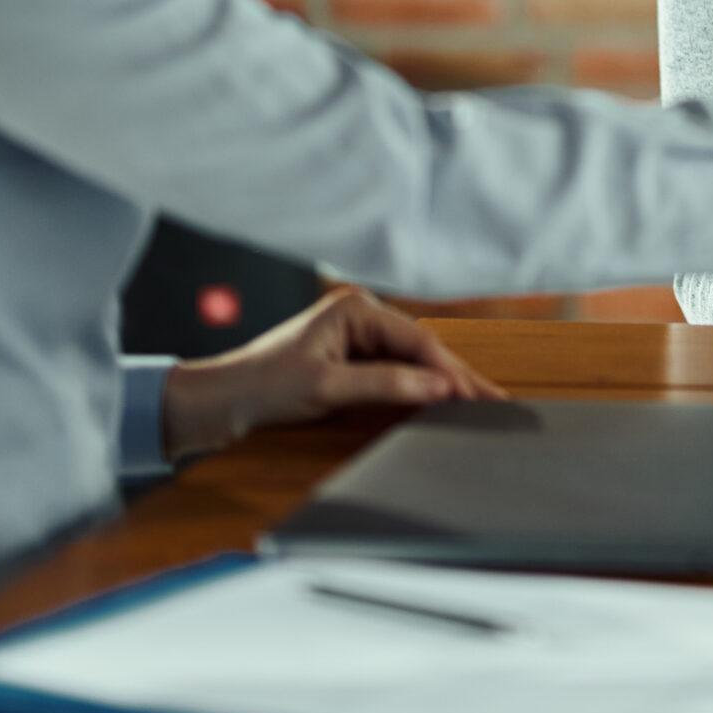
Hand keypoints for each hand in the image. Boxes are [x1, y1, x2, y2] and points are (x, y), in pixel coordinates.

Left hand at [160, 285, 503, 459]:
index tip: (476, 396)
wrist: (218, 403)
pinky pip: (396, 372)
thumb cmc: (262, 386)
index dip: (450, 370)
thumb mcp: (326, 387)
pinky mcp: (350, 360)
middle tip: (494, 402)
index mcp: (355, 309)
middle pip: (421, 348)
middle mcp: (359, 316)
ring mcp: (355, 338)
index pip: (417, 340)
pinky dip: (420, 388)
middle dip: (456, 376)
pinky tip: (441, 402)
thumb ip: (385, 383)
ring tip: (478, 403)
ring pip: (412, 360)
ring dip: (441, 383)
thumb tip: (437, 386)